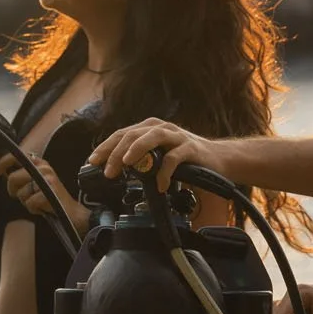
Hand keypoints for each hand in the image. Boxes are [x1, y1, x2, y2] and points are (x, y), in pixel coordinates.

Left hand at [0, 152, 89, 233]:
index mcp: (39, 162)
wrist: (71, 213)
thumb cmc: (50, 198)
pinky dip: (33, 209)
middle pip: (13, 178)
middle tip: (22, 197)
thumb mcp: (37, 182)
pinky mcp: (50, 191)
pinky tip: (43, 208)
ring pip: (21, 193)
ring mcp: (47, 179)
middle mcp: (43, 167)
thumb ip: (22, 176)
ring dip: (26, 202)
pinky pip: (29, 203)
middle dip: (13, 191)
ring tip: (38, 202)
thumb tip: (2, 173)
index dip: (2, 163)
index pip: (16, 156)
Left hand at [89, 117, 226, 190]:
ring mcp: (177, 137)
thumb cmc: (186, 160)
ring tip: (125, 165)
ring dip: (136, 151)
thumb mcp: (159, 157)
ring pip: (151, 137)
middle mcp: (161, 128)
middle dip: (115, 152)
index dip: (105, 147)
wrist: (220, 160)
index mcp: (150, 129)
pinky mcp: (191, 148)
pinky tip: (159, 185)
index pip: (122, 134)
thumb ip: (141, 161)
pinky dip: (164, 172)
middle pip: (132, 135)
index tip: (92, 162)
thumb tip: (116, 173)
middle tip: (108, 171)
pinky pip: (174, 158)